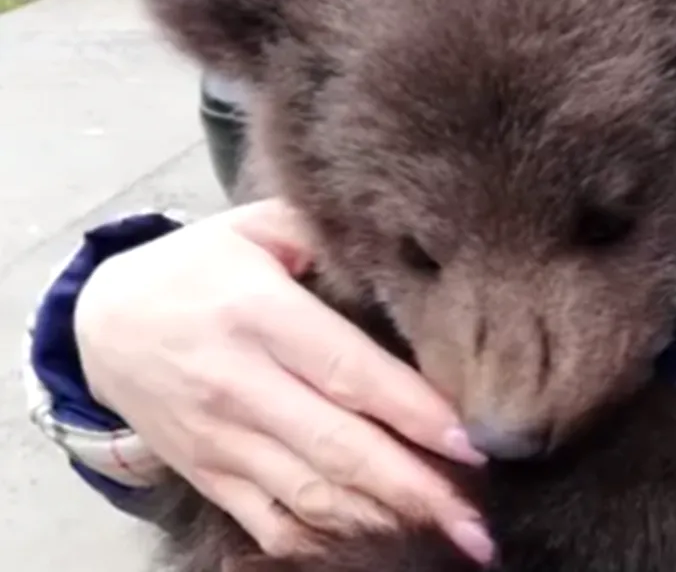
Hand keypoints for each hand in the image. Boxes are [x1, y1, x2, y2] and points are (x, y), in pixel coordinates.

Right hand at [74, 199, 494, 563]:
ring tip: (449, 541)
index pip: (349, 373)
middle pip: (340, 448)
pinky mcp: (210, 476)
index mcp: (260, 316)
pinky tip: (380, 549)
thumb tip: (403, 249)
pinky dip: (324, 543)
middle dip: (417, 490)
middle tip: (480, 521)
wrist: (103, 322)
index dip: (414, 413)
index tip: (473, 445)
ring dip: (385, 523)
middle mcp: (239, 385)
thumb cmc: (198, 268)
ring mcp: (222, 440)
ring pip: (312, 496)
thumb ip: (325, 237)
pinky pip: (272, 523)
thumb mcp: (256, 229)